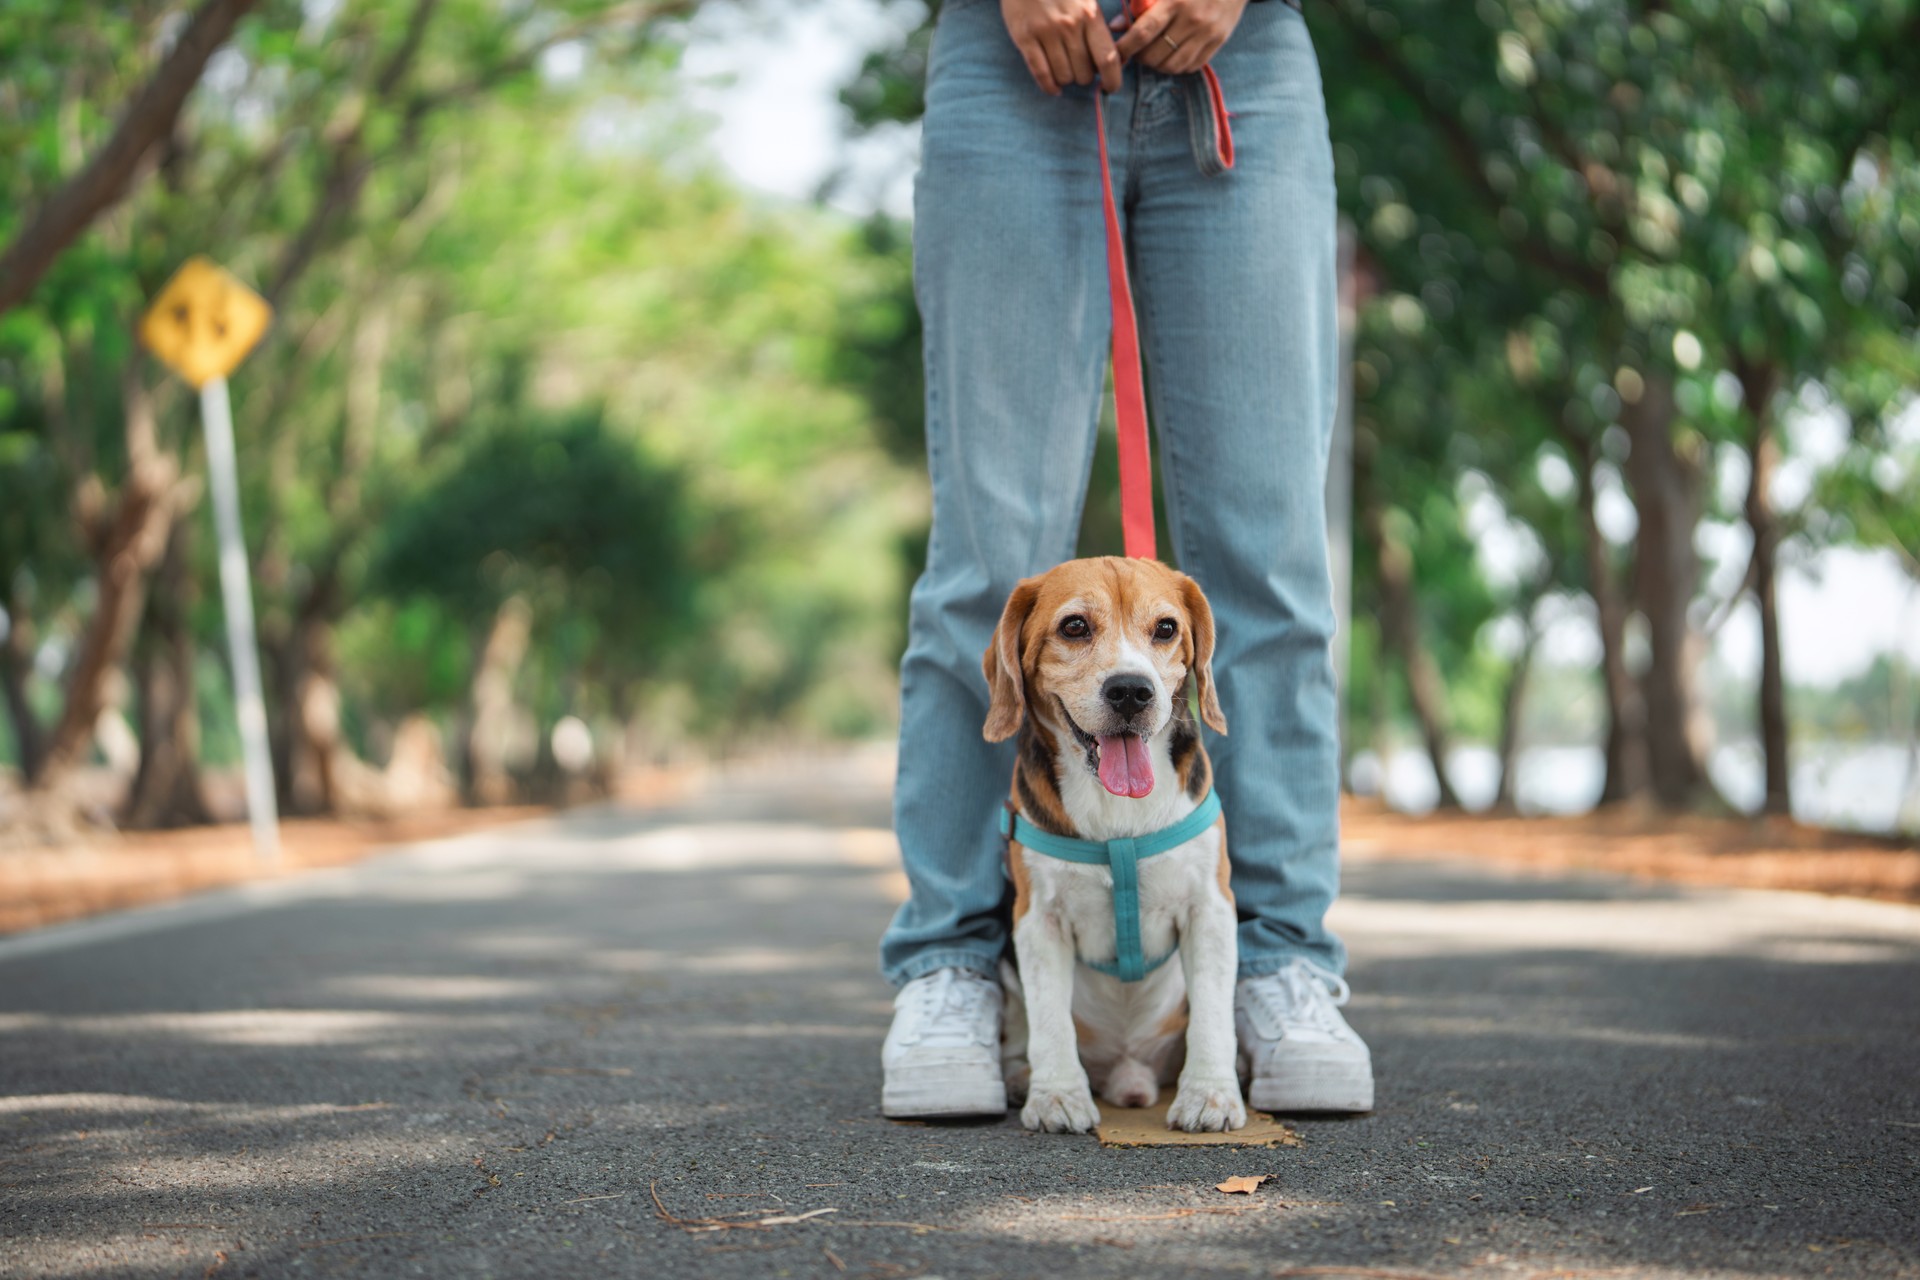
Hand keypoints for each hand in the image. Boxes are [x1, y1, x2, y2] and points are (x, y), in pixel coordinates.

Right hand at [1001, 0, 1123, 95]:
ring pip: (1063, 76)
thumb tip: (1115, 54)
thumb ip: (1100, 22)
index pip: (1108, 59)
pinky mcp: (1024, 38)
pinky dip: (1048, 86)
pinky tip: (1054, 88)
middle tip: (1081, 69)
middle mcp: (1069, 26)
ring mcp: (1045, 33)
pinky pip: (1040, 73)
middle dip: (1085, 77)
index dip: (1113, 80)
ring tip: (1066, 71)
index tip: (1111, 87)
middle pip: (1085, 73)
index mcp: (1090, 15)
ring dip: (1067, 80)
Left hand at [1113, 0, 1250, 75]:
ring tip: (1153, 55)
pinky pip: (1192, 66)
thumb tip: (1115, 26)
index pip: (1144, 32)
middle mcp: (1192, 19)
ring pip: (1173, 66)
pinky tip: (1172, 56)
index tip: (1117, 52)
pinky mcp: (1219, 41)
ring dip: (1157, 66)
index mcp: (1175, 0)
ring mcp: (1207, 32)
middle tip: (1136, 51)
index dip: (1126, 47)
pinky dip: (1177, 66)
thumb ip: (1139, 2)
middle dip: (1140, 58)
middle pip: (1156, 55)